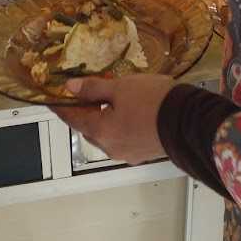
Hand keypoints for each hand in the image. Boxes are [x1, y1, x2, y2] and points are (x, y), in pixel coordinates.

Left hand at [51, 74, 173, 164]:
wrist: (189, 120)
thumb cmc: (152, 101)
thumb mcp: (121, 87)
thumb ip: (93, 88)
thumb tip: (70, 87)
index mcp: (101, 132)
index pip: (72, 118)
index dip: (61, 107)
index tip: (51, 99)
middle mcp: (110, 148)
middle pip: (89, 128)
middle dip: (85, 112)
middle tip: (85, 93)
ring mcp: (128, 153)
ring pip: (107, 134)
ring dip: (104, 119)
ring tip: (110, 100)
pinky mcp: (144, 153)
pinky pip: (123, 138)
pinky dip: (119, 125)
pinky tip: (129, 112)